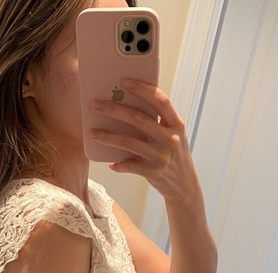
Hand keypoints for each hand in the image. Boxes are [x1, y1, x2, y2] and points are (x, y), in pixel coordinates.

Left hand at [89, 78, 201, 203]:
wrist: (184, 185)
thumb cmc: (174, 155)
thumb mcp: (173, 136)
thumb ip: (158, 122)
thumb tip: (127, 106)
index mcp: (176, 124)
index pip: (160, 100)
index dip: (142, 89)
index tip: (124, 81)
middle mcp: (169, 138)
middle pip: (138, 118)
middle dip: (114, 109)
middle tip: (95, 104)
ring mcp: (160, 156)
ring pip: (128, 141)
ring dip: (108, 136)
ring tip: (92, 132)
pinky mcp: (152, 172)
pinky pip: (129, 165)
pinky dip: (118, 164)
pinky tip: (110, 163)